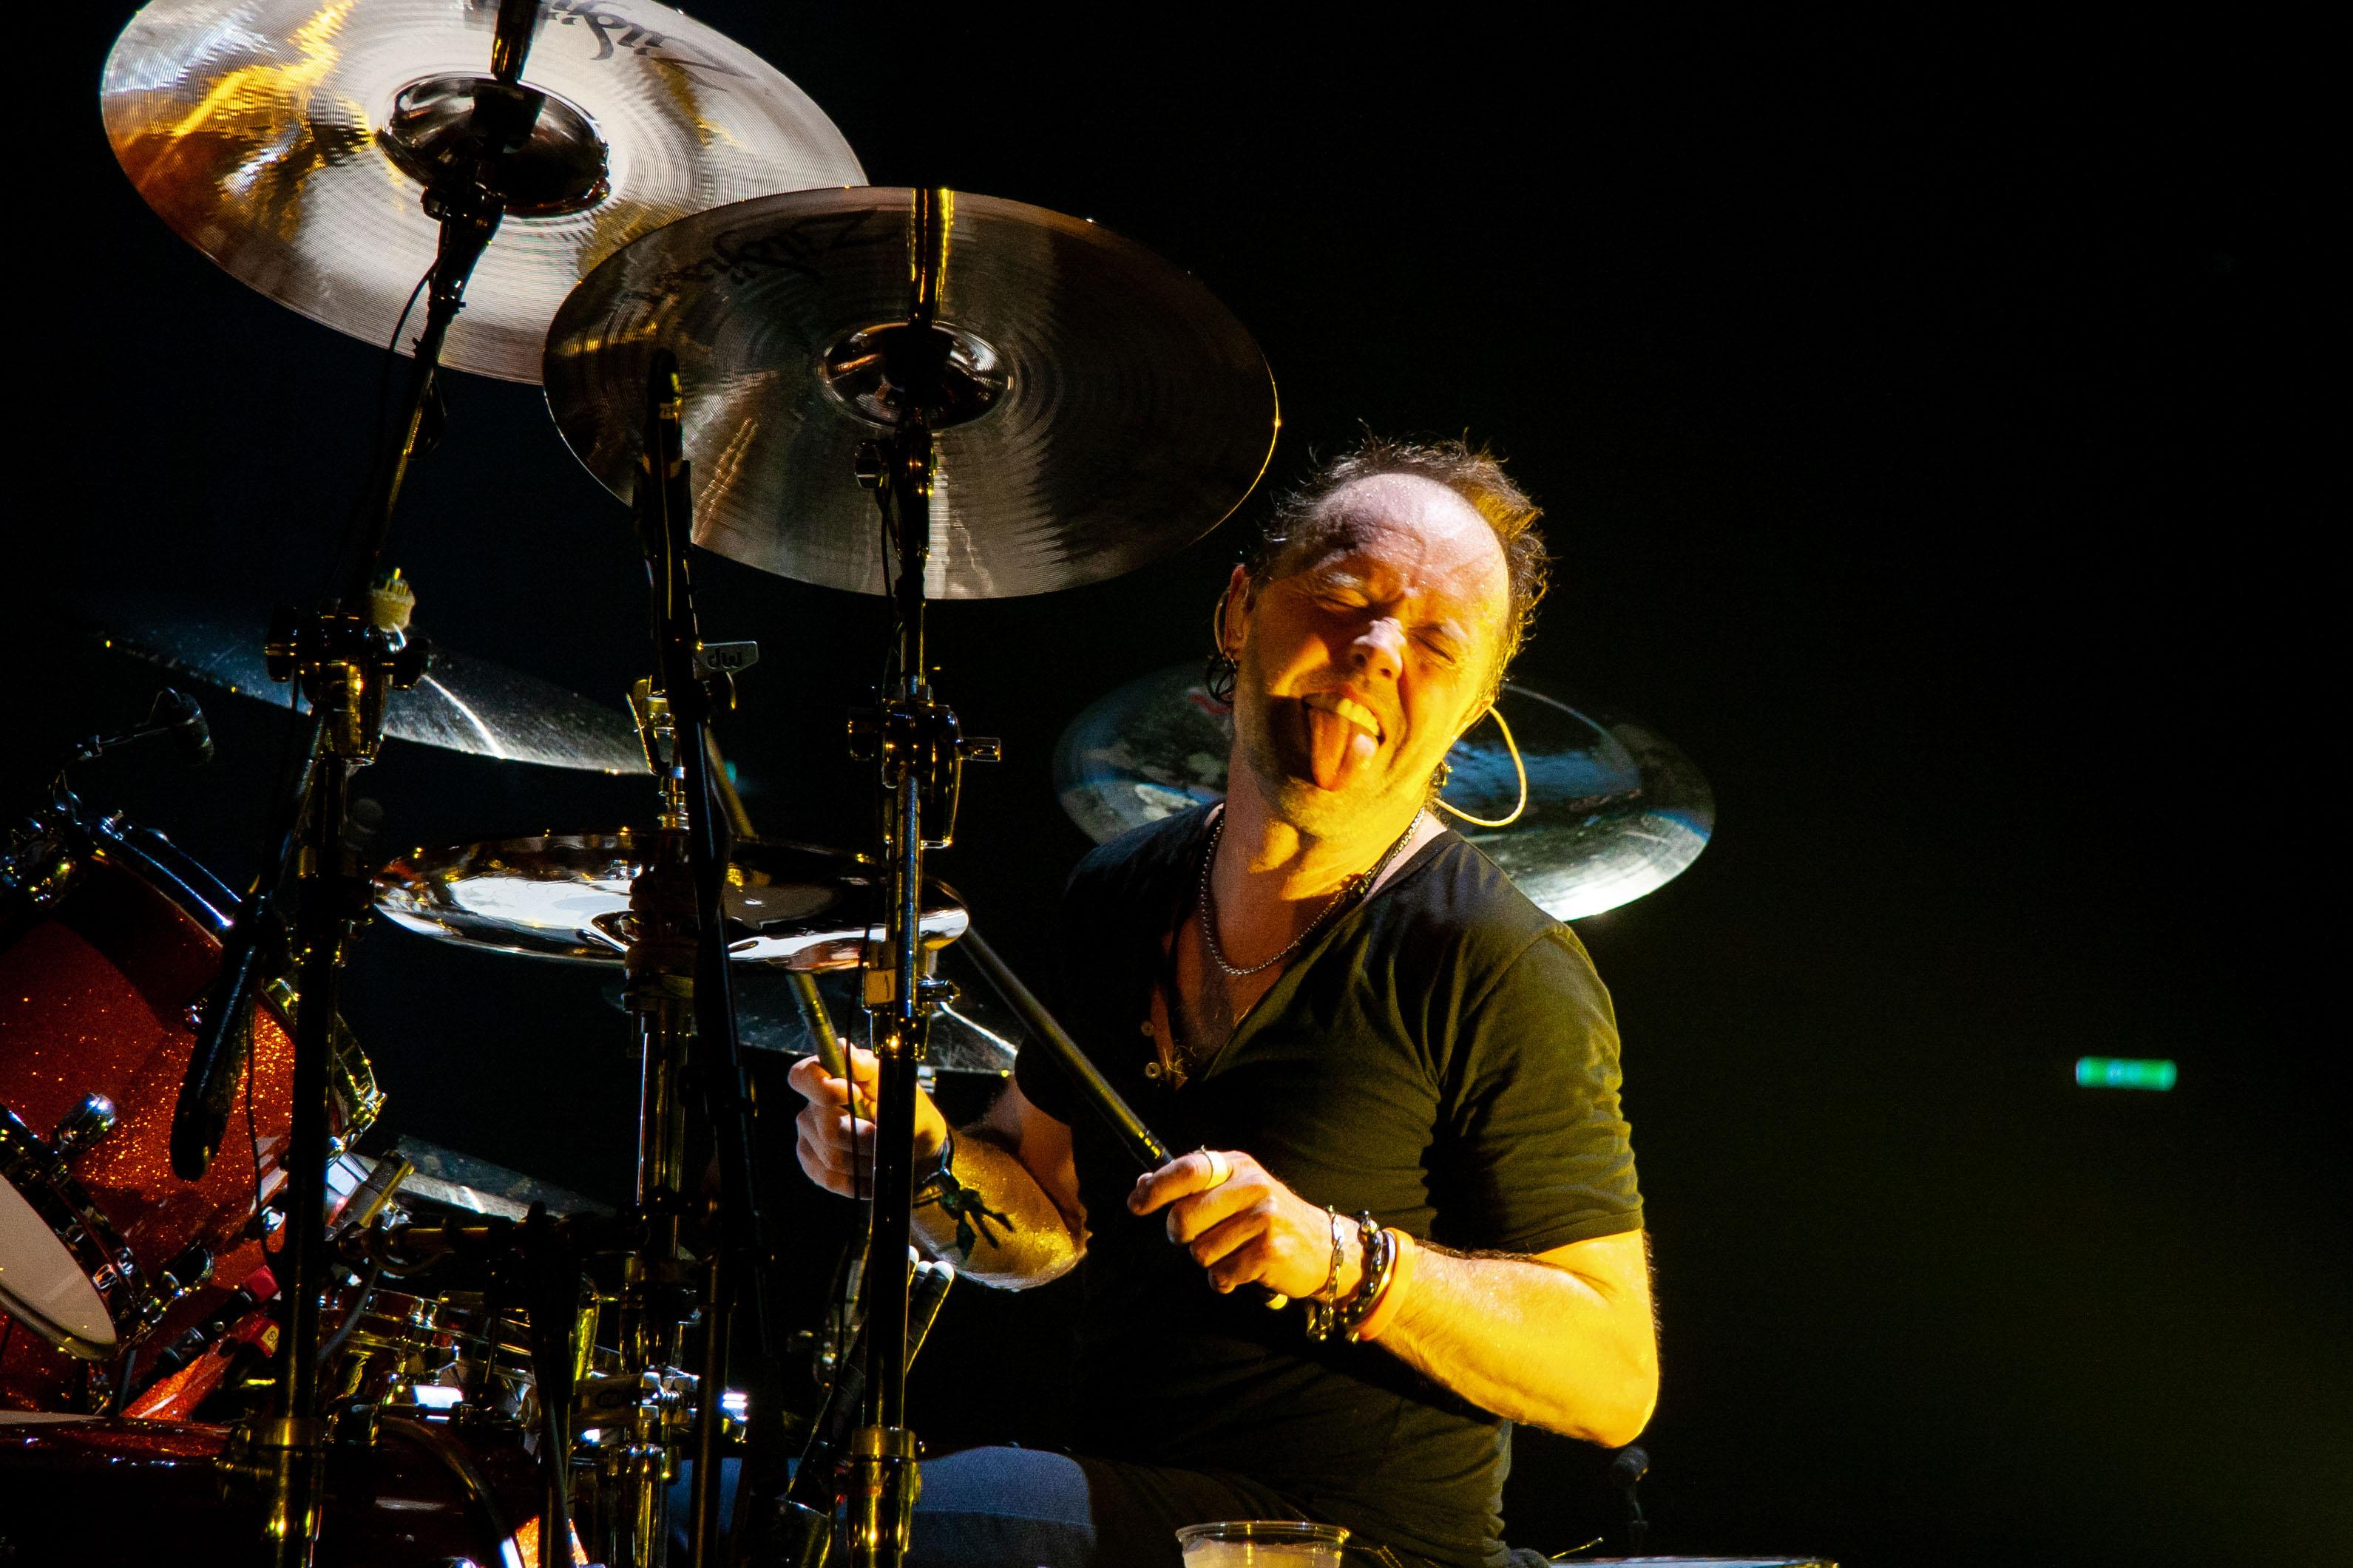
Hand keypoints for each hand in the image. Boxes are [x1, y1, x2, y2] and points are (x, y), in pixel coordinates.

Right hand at [786, 1046, 949, 1198]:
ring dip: (865, 1159)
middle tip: (886, 1137)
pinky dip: (857, 1179)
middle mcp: (813, 1105)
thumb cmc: (909, 1111)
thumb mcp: (899, 1085)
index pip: (803, 1076)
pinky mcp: (813, 1163)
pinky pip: (830, 1177)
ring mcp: (809, 1135)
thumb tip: (846, 1052)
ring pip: (831, 1155)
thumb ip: (869, 1067)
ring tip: (883, 1154)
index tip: (853, 1094)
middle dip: (863, 1136)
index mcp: (830, 1077)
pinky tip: (873, 1173)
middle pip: (825, 1125)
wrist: (918, 1150)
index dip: (822, 1087)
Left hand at [1128, 1149, 1360, 1300]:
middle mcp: (1252, 1186)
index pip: (1187, 1170)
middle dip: (1182, 1236)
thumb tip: (1142, 1185)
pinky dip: (1227, 1279)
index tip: (1136, 1204)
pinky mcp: (1270, 1251)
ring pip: (1200, 1252)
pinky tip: (1247, 1268)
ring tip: (1236, 1251)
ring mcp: (1263, 1218)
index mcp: (1237, 1166)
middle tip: (1200, 1237)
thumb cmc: (1268, 1218)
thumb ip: (1191, 1187)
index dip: (1156, 1188)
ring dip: (1211, 1260)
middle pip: (1183, 1218)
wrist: (1324, 1247)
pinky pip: (1222, 1274)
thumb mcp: (1235, 1190)